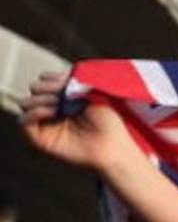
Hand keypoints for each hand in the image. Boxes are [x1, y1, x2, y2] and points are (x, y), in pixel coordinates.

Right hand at [18, 70, 135, 170]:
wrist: (110, 144)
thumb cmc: (107, 120)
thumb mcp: (91, 95)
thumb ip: (71, 82)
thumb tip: (49, 78)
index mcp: (65, 96)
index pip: (45, 79)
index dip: (53, 77)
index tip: (69, 80)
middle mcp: (53, 107)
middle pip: (34, 88)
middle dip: (47, 87)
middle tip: (63, 93)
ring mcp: (45, 122)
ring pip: (25, 102)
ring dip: (41, 98)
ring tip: (59, 103)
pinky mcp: (40, 137)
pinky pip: (23, 120)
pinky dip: (35, 112)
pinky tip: (53, 112)